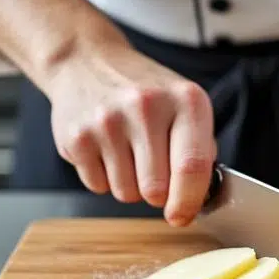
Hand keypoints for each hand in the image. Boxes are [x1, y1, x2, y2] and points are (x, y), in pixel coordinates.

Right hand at [46, 38, 215, 225]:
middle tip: (153, 170)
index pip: (192, 167)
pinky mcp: (77, 137)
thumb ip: (200, 148)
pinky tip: (105, 149)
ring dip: (130, 185)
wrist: (87, 62)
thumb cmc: (144, 90)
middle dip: (158, 194)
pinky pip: (98, 187)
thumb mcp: (184, 104)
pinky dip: (104, 178)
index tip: (183, 216)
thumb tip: (200, 198)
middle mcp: (146, 107)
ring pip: (126, 194)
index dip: (189, 201)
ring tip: (127, 152)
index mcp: (185, 100)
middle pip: (156, 190)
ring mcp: (108, 122)